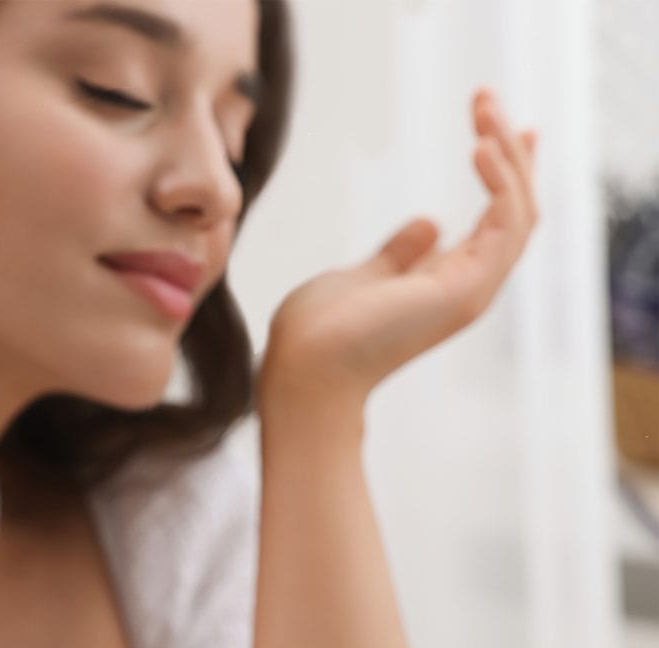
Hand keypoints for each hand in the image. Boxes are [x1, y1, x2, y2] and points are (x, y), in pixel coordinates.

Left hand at [258, 87, 538, 411]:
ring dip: (509, 153)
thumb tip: (430, 222)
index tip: (495, 131)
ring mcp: (471, 290)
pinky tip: (480, 145)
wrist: (303, 372)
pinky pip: (505, 224)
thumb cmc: (319, 334)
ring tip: (483, 105)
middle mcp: (467, 287)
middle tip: (489, 100)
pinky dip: (502, 180)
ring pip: (519, 212)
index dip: (501, 173)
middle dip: (510, 152)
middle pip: (515, 211)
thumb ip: (398, 254)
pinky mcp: (466, 289)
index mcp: (444, 283)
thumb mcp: (362, 277)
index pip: (493, 221)